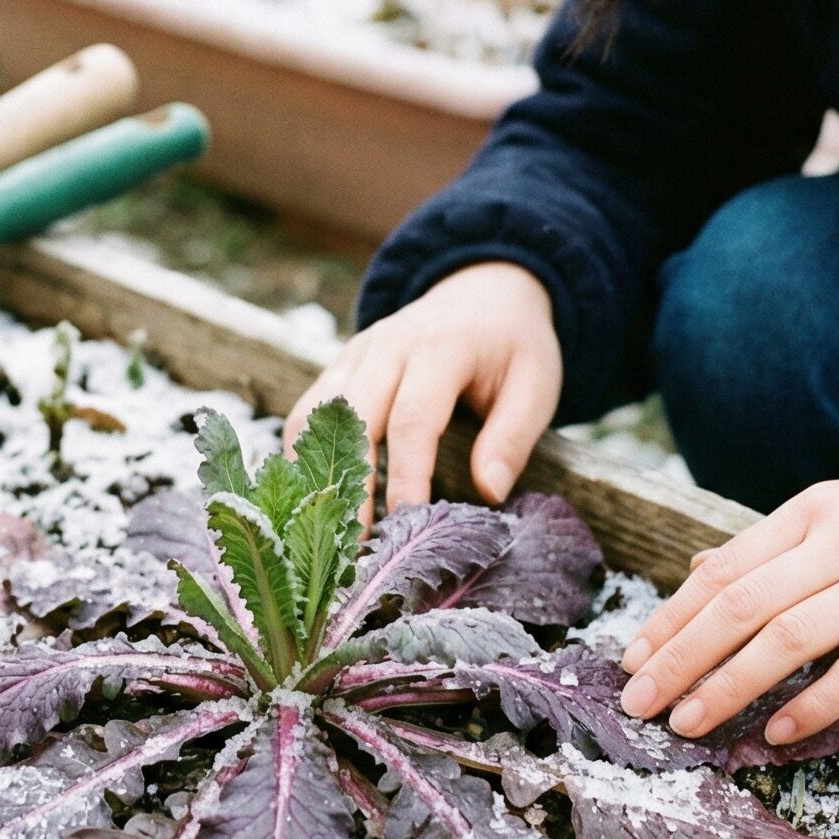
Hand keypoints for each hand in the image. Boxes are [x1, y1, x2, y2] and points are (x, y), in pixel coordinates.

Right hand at [284, 262, 561, 517]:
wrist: (482, 292)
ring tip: (326, 532)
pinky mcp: (338, 367)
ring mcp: (356, 354)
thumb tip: (488, 492)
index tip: (403, 524)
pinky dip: (302, 457)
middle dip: (350, 484)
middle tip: (352, 546)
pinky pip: (306, 414)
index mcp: (441, 347)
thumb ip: (513, 438)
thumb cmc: (512, 347)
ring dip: (316, 473)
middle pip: (353, 418)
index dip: (405, 474)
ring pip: (316, 415)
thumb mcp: (536, 385)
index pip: (413, 417)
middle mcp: (388, 345)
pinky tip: (314, 502)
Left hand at [618, 472, 838, 743]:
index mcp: (814, 511)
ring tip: (687, 725)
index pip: (722, 570)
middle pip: (740, 606)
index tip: (629, 662)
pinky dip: (812, 705)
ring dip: (727, 687)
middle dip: (678, 659)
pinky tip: (777, 734)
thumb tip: (699, 570)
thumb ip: (776, 544)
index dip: (670, 619)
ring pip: (787, 639)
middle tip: (636, 705)